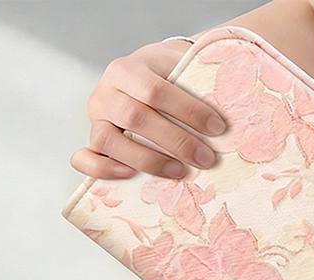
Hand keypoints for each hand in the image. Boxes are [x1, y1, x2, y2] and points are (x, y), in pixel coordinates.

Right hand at [70, 39, 225, 179]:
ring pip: (108, 140)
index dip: (188, 111)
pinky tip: (129, 176)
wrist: (149, 75)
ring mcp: (96, 119)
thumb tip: (230, 113)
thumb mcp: (184, 69)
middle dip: (175, 141)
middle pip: (135, 118)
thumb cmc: (173, 78)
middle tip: (206, 159)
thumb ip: (198, 84)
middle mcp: (106, 92)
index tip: (218, 128)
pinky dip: (101, 170)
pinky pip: (83, 158)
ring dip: (147, 160)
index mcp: (128, 69)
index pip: (155, 91)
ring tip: (180, 172)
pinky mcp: (93, 143)